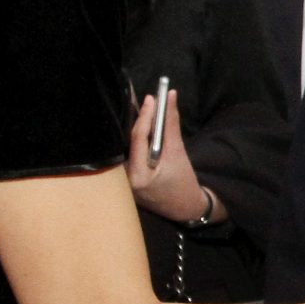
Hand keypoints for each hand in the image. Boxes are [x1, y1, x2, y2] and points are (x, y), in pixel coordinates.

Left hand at [126, 89, 211, 222]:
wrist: (183, 207)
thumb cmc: (183, 181)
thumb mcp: (178, 151)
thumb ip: (171, 123)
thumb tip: (169, 96)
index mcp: (138, 175)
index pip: (137, 138)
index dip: (144, 115)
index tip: (151, 98)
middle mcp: (124, 178)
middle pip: (127, 140)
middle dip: (136, 118)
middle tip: (143, 98)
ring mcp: (121, 179)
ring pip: (126, 144)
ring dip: (135, 126)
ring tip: (142, 107)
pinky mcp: (122, 177)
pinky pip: (127, 151)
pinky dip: (135, 138)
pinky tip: (141, 125)